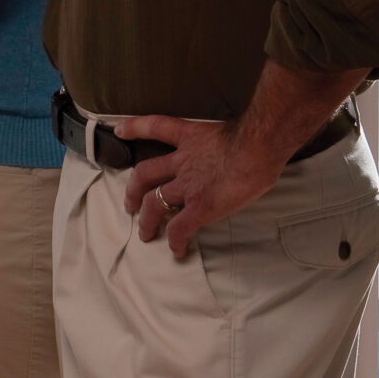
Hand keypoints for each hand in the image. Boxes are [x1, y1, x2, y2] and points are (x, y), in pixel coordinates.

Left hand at [120, 115, 284, 257]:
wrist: (258, 146)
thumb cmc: (256, 136)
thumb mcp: (231, 132)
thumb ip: (223, 144)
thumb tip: (237, 153)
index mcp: (190, 138)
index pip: (155, 127)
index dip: (135, 128)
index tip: (120, 131)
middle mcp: (182, 161)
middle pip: (145, 173)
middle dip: (133, 189)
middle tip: (129, 203)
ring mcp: (188, 185)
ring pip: (154, 203)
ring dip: (147, 220)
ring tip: (145, 233)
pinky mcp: (200, 206)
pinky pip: (180, 228)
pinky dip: (176, 241)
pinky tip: (178, 250)